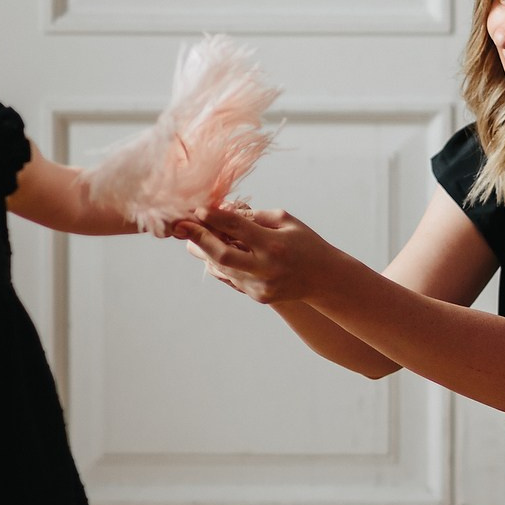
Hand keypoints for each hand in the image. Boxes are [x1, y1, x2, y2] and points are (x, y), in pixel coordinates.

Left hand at [174, 204, 335, 304]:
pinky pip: (231, 278)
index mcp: (274, 244)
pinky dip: (219, 264)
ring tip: (189, 236)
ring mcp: (261, 286)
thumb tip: (223, 211)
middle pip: (223, 255)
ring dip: (204, 252)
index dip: (216, 217)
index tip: (198, 208)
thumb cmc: (305, 243)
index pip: (238, 228)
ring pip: (222, 268)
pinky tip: (209, 252)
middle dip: (199, 239)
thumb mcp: (286, 221)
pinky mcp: (258, 296)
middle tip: (180, 226)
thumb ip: (254, 217)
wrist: (324, 279)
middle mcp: (266, 267)